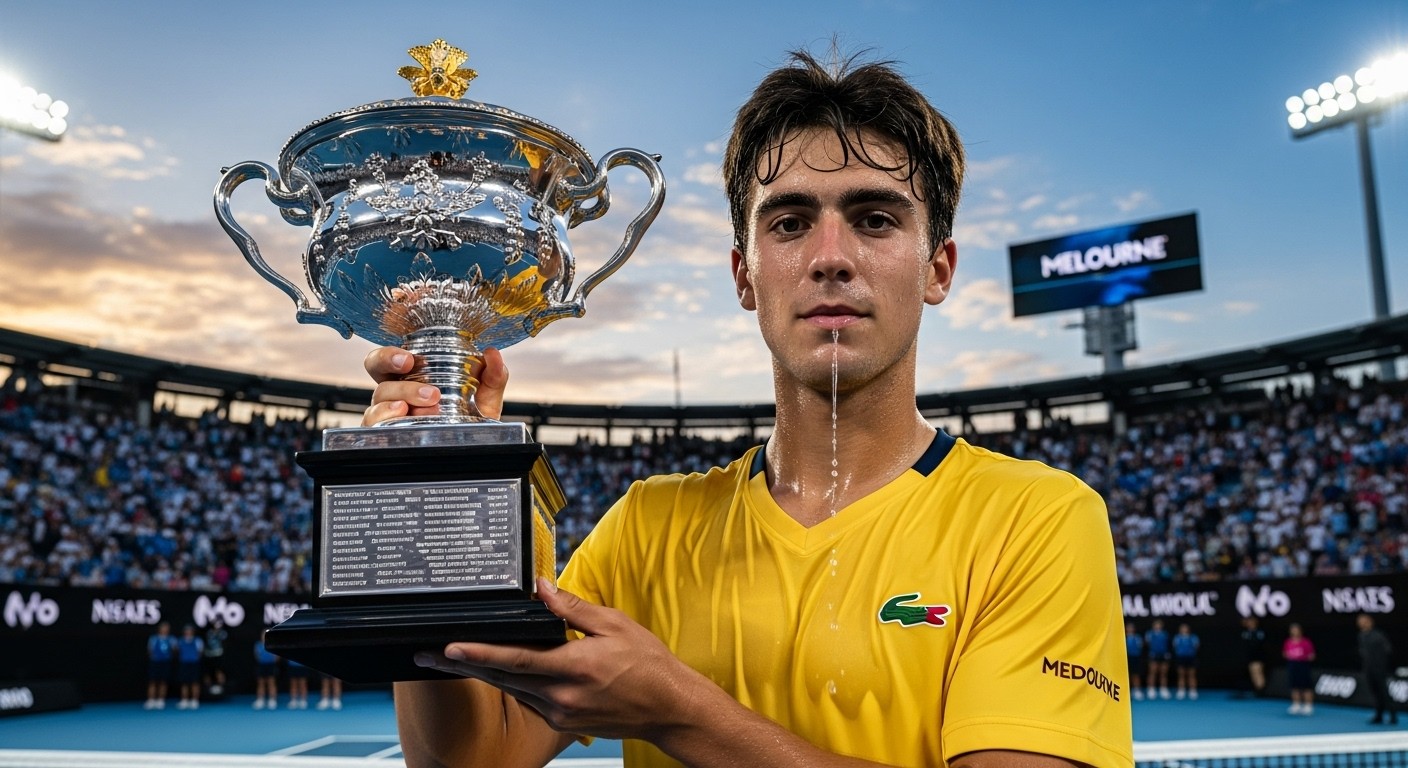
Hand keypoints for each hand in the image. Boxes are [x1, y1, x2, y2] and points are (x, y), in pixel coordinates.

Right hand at [361, 347, 508, 425]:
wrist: (475, 451)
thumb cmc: (471, 421)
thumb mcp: (486, 397)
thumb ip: (493, 376)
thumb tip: (493, 355)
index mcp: (415, 376)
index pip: (392, 356)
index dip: (391, 353)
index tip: (409, 358)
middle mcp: (397, 391)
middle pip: (376, 368)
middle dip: (386, 361)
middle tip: (408, 365)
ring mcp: (389, 412)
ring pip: (380, 397)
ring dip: (402, 393)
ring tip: (427, 400)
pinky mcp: (387, 434)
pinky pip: (375, 424)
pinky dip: (386, 417)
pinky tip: (403, 415)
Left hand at [414, 579, 702, 740]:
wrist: (669, 709)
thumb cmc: (648, 665)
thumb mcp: (615, 625)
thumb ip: (573, 607)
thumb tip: (542, 587)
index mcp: (573, 667)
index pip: (514, 658)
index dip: (477, 651)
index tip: (447, 646)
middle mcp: (560, 695)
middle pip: (500, 677)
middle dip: (462, 664)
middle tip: (428, 655)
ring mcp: (560, 712)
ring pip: (511, 690)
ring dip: (483, 673)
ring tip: (454, 659)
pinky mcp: (563, 722)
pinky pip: (527, 699)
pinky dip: (510, 684)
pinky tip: (499, 672)